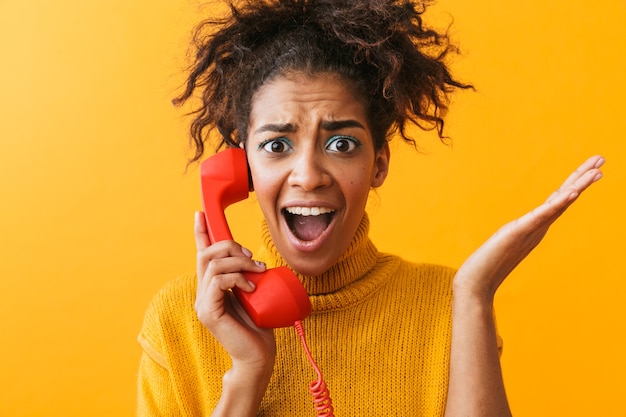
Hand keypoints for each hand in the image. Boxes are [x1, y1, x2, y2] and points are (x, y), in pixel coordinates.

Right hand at [193, 211, 275, 372]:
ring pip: (213, 265)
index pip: (202, 255)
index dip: (201, 233)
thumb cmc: (260, 325)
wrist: (259, 355)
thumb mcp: (254, 292)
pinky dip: (237, 278)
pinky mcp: (208, 312)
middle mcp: (202, 294)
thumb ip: (246, 277)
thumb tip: (252, 259)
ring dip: (239, 262)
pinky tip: (251, 287)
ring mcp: (203, 303)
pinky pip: (218, 281)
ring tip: (258, 271)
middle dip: (230, 247)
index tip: (201, 214)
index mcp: (211, 288)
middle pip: (207, 254)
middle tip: (252, 257)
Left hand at [453, 155, 604, 302]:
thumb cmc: (488, 267)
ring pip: (559, 204)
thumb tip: (517, 233)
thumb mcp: (505, 243)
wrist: (476, 283)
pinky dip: (557, 204)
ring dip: (578, 186)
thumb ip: (514, 237)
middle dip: (583, 177)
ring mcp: (530, 230)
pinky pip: (541, 216)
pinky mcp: (518, 232)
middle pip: (565, 197)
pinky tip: (571, 193)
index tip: (593, 167)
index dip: (575, 183)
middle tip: (602, 158)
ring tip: (597, 171)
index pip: (559, 200)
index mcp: (536, 226)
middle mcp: (538, 227)